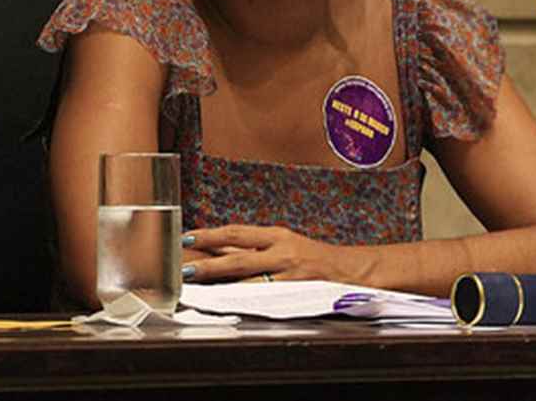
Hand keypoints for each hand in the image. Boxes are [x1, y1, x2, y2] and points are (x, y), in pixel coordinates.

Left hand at [181, 225, 362, 284]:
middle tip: (184, 269)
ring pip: (249, 279)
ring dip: (222, 284)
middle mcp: (282, 250)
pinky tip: (230, 303)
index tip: (187, 238)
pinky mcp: (296, 290)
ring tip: (200, 288)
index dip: (211, 235)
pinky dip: (245, 299)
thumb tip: (220, 248)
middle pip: (239, 255)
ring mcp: (289, 272)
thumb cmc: (314, 258)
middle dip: (209, 263)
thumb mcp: (285, 245)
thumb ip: (255, 248)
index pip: (237, 232)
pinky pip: (266, 296)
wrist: (351, 269)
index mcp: (277, 235)